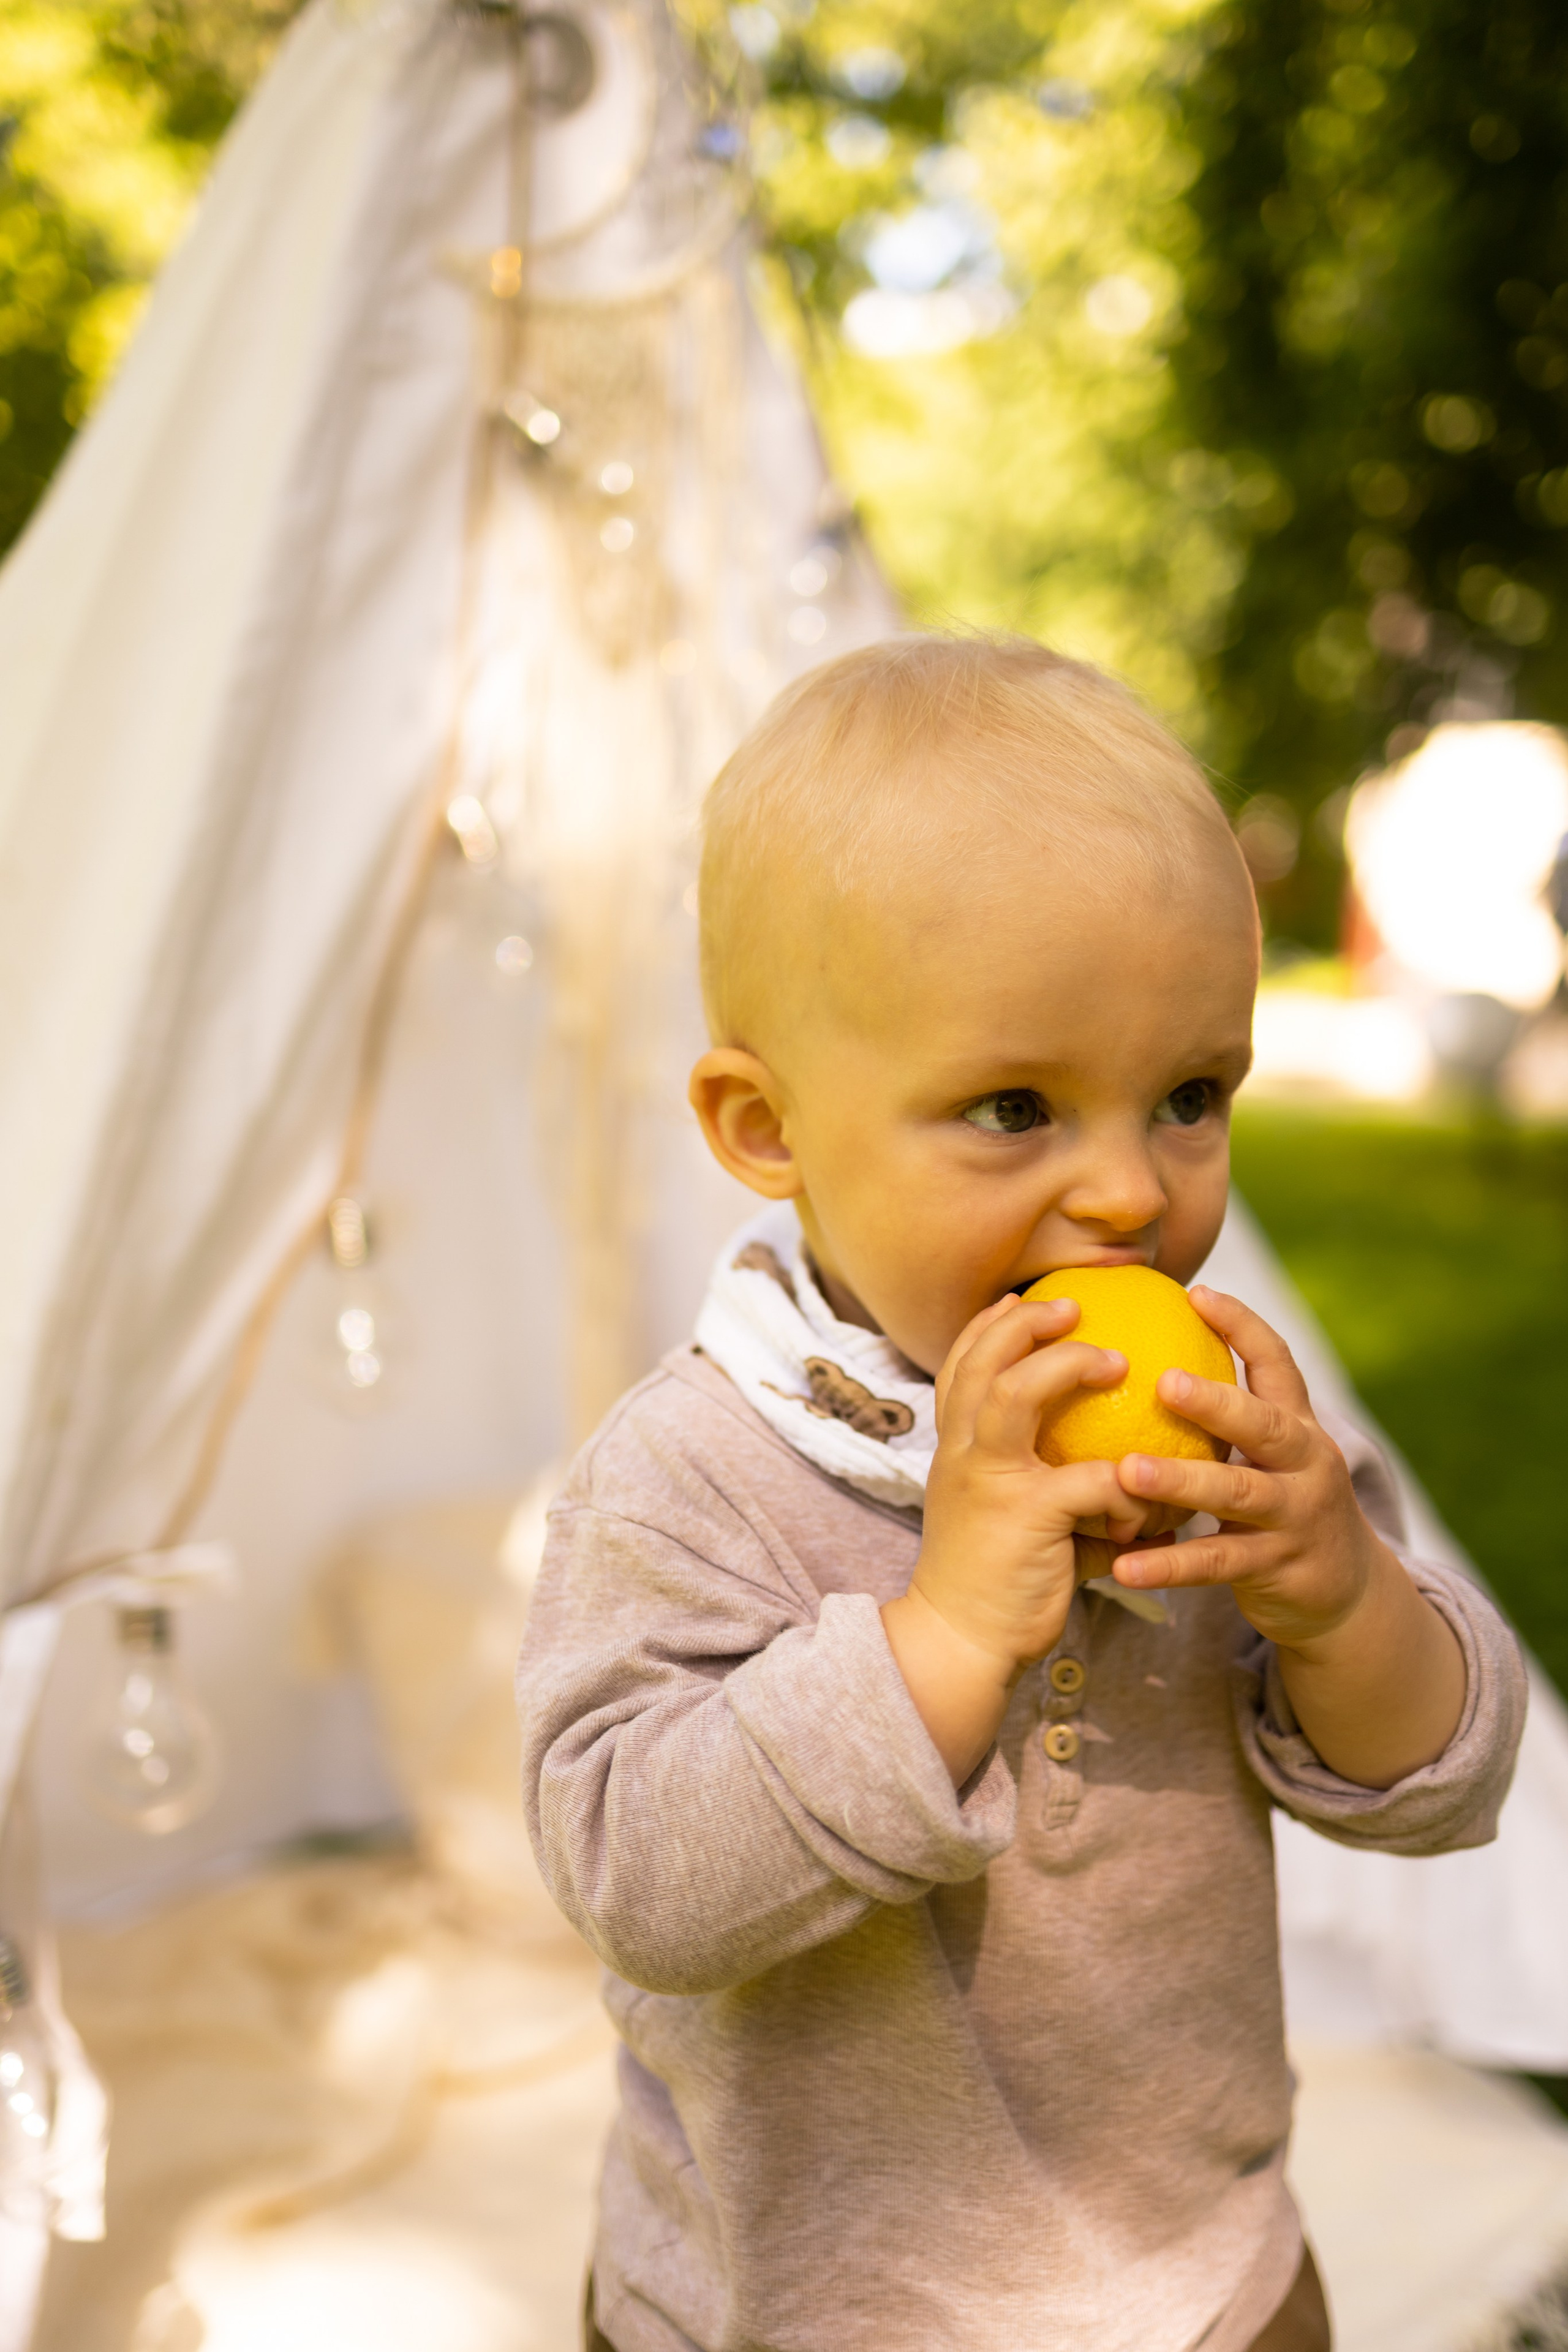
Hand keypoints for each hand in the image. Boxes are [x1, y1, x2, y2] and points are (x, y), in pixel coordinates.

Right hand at [881, 1294, 1159, 1782]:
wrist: (960, 1641)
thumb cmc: (997, 1578)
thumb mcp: (1009, 1512)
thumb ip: (1051, 1478)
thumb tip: (1121, 1460)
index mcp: (955, 1449)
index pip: (961, 1366)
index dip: (989, 1326)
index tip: (1022, 1301)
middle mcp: (963, 1455)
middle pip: (981, 1362)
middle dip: (1024, 1323)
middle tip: (1074, 1306)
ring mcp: (990, 1482)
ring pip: (1014, 1395)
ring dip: (1067, 1368)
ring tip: (1117, 1360)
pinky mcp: (1026, 1518)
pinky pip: (1086, 1480)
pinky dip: (1125, 1481)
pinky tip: (1151, 1498)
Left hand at [1111, 1287, 1464, 1786]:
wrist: (1345, 1593)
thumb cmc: (1282, 1506)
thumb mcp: (1268, 1456)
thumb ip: (1226, 1416)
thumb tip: (1144, 1353)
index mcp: (1298, 1426)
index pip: (1277, 1363)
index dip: (1241, 1325)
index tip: (1195, 1293)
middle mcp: (1306, 1464)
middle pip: (1263, 1424)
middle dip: (1216, 1402)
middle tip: (1162, 1380)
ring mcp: (1296, 1517)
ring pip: (1237, 1494)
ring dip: (1180, 1482)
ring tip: (1125, 1471)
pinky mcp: (1278, 1568)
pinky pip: (1215, 1563)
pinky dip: (1169, 1566)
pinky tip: (1123, 1564)